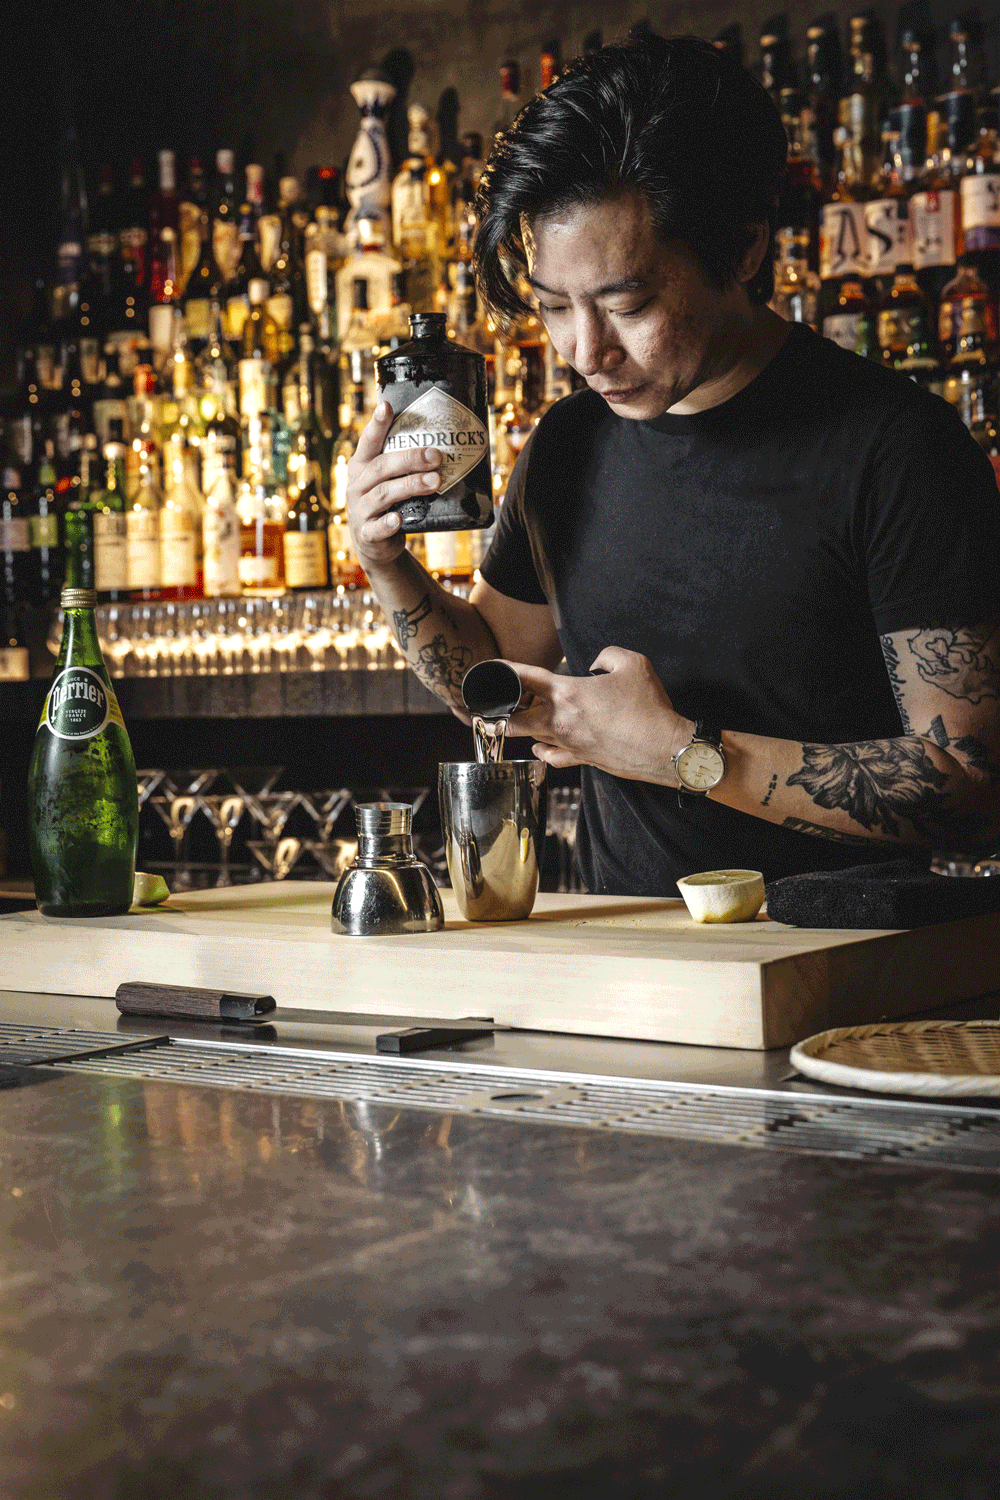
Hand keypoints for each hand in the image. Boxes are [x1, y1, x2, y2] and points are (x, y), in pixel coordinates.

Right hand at [345, 401, 442, 572]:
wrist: (375, 544)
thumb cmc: (388, 504)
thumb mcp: (388, 480)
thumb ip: (403, 463)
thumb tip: (443, 442)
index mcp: (362, 466)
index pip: (368, 442)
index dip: (377, 425)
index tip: (387, 407)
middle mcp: (357, 485)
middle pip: (382, 467)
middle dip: (410, 459)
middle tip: (436, 456)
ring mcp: (360, 509)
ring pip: (384, 494)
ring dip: (410, 485)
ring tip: (435, 481)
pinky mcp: (367, 534)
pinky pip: (376, 528)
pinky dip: (388, 524)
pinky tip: (399, 520)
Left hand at [505, 646, 693, 784]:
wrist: (663, 748)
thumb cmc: (648, 706)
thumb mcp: (633, 663)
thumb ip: (607, 655)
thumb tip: (596, 665)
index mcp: (568, 693)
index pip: (525, 678)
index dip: (506, 671)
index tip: (495, 669)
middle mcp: (561, 721)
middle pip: (516, 720)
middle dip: (506, 712)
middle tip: (508, 702)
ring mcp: (569, 744)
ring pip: (533, 738)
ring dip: (527, 728)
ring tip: (528, 717)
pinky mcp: (582, 760)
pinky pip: (552, 758)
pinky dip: (543, 751)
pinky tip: (543, 746)